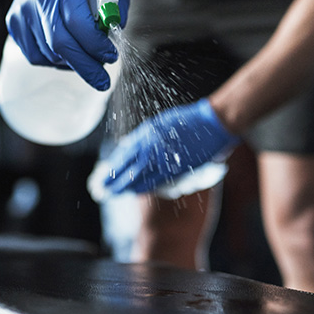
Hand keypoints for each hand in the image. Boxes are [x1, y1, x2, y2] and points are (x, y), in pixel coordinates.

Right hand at [7, 0, 128, 90]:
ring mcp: (23, 12)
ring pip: (49, 54)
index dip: (95, 45)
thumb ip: (116, 4)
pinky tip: (67, 53)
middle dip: (85, 67)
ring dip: (72, 63)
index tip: (111, 56)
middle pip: (60, 44)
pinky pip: (36, 56)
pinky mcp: (14, 24)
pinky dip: (55, 61)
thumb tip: (116, 33)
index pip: (77, 22)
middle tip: (102, 81)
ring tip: (87, 58)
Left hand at [103, 99, 238, 193]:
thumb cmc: (188, 120)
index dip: (113, 166)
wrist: (212, 124)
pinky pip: (155, 181)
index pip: (123, 154)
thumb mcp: (160, 123)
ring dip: (125, 186)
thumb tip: (129, 145)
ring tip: (114, 193)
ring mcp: (163, 158)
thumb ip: (145, 136)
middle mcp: (152, 146)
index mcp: (147, 134)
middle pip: (127, 168)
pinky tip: (135, 191)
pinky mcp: (175, 168)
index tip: (103, 174)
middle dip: (114, 180)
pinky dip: (143, 187)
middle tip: (102, 189)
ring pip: (139, 177)